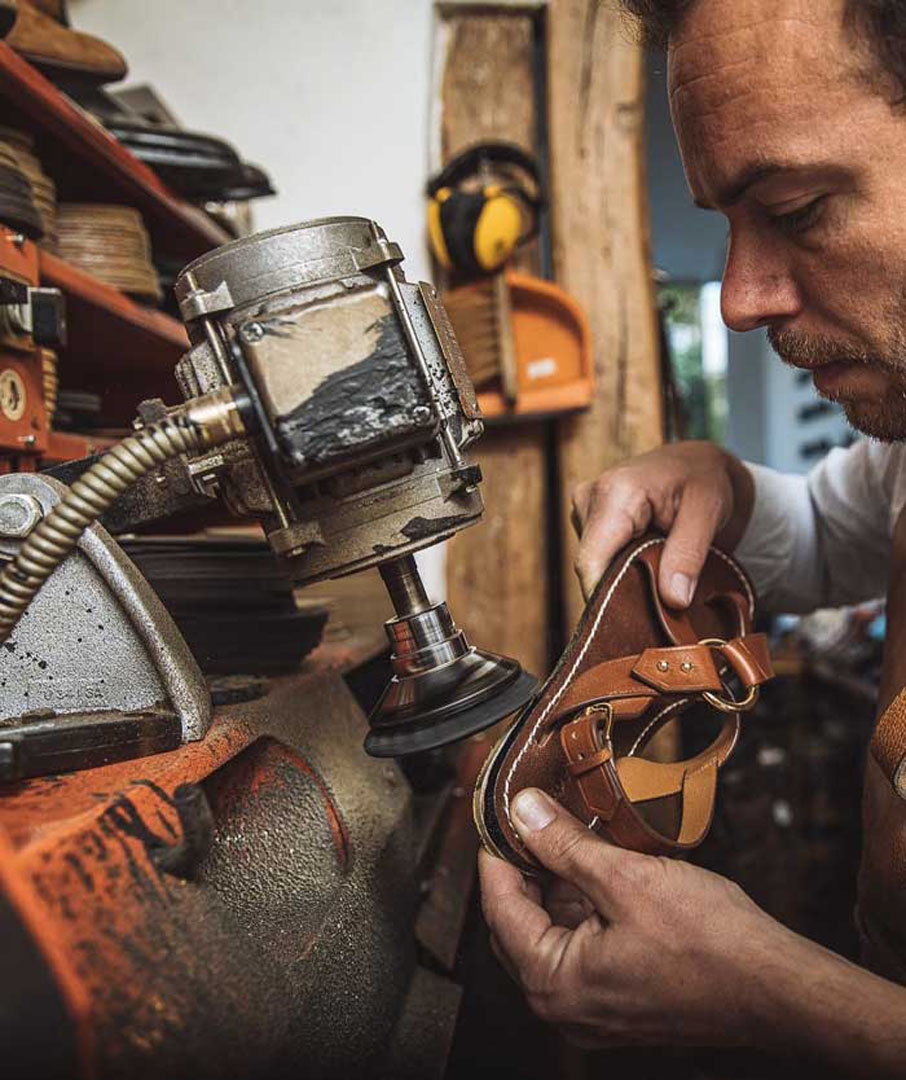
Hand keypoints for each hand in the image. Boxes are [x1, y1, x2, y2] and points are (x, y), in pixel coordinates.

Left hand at [479, 788, 795, 1049]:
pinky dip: (582, 907)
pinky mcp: (617, 1000)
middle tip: (534, 819)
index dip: (497, 853)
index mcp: (553, 984)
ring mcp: (591, 1009)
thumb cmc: (710, 944)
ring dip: (556, 885)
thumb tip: (524, 812)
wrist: (775, 988)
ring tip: (570, 835)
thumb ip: (564, 844)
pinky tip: (598, 869)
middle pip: (519, 923)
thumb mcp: (624, 877)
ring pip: (551, 933)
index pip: (499, 907)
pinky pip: (580, 947)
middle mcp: (563, 1007)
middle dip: (526, 868)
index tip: (500, 815)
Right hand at [571, 440, 753, 605]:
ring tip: (658, 578)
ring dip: (622, 578)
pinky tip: (646, 565)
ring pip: (594, 564)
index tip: (635, 625)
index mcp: (615, 492)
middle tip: (659, 607)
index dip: (607, 598)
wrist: (697, 462)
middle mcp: (589, 497)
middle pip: (591, 566)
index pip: (592, 561)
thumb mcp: (707, 513)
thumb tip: (674, 600)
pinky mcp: (588, 518)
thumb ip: (688, 555)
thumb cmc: (705, 480)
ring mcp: (584, 507)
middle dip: (620, 590)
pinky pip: (597, 557)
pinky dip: (620, 567)